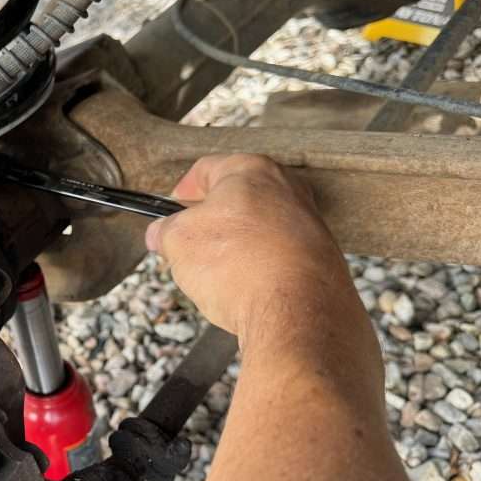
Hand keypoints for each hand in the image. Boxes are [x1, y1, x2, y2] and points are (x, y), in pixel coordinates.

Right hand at [145, 154, 356, 349]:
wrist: (296, 311)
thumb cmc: (241, 266)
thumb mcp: (178, 242)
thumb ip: (164, 231)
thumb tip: (161, 234)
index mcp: (252, 171)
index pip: (207, 169)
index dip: (182, 191)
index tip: (171, 209)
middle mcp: (287, 190)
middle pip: (237, 199)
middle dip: (210, 223)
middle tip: (189, 244)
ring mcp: (308, 224)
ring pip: (258, 229)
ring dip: (234, 248)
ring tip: (216, 275)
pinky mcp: (319, 258)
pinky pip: (277, 256)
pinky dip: (258, 268)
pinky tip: (244, 289)